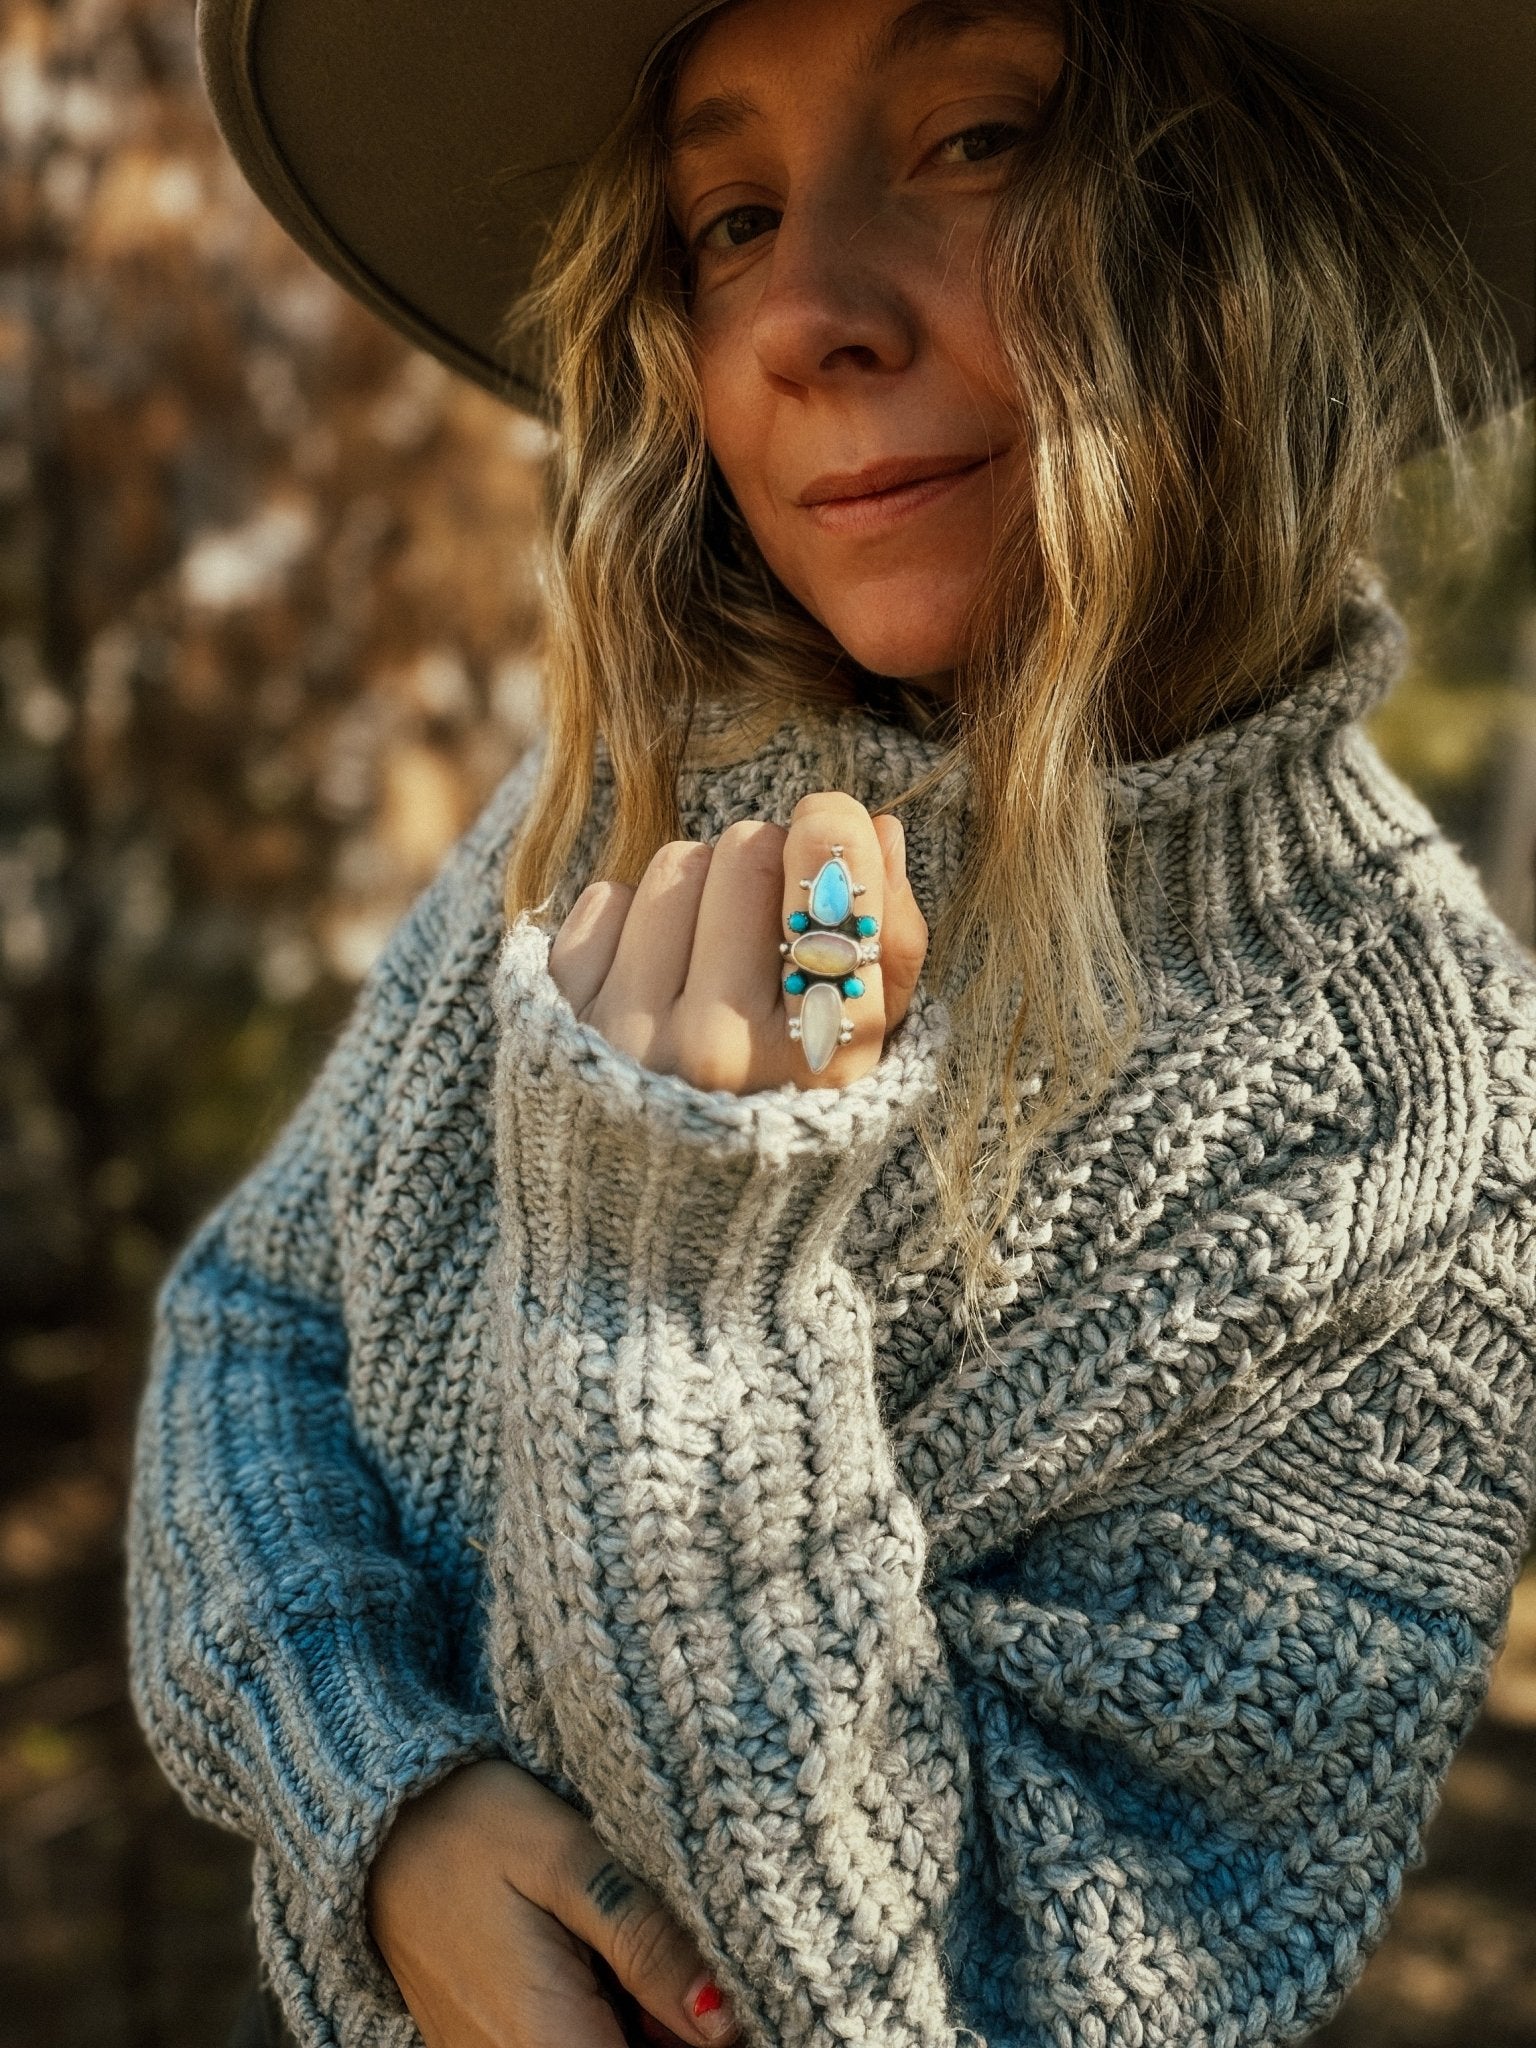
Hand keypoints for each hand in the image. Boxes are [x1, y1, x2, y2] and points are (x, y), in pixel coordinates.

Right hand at [368, 1759, 739, 2047]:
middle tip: (692, 1958)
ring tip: (641, 1943)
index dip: (708, 2043)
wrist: (374, 1822)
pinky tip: (611, 1956)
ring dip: (647, 2022)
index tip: (734, 1997)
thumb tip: (723, 2019)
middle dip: (678, 2030)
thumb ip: (645, 1942)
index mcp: (547, 2040)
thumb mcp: (568, 1860)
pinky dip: (610, 2013)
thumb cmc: (468, 1825)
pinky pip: (572, 2044)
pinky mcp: (490, 2043)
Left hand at [547, 792, 925, 1093]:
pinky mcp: (559, 1022)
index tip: (830, 823)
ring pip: (676, 863)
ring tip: (703, 961)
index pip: (838, 898)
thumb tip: (878, 829)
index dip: (837, 834)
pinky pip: (605, 898)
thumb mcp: (867, 1062)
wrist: (658, 1246)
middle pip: (751, 850)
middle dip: (765, 860)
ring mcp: (630, 1036)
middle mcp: (720, 1051)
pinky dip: (631, 922)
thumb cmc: (783, 1128)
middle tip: (763, 914)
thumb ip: (893, 948)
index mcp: (818, 1065)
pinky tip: (647, 982)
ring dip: (697, 890)